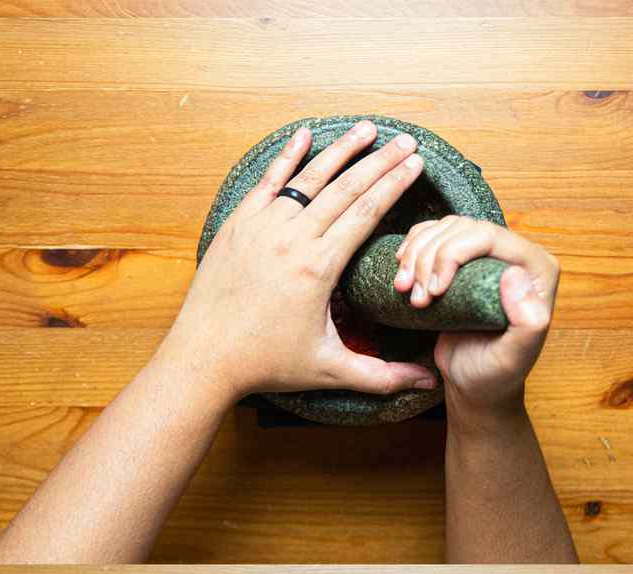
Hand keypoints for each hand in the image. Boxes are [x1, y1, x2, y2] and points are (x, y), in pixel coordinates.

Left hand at [155, 119, 434, 409]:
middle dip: (379, 161)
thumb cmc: (265, 365)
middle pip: (345, 188)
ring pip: (308, 179)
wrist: (204, 358)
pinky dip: (287, 157)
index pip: (366, 212)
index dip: (394, 184)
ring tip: (366, 130)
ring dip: (340, 151)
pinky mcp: (237, 226)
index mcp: (319, 267)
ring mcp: (261, 228)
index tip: (415, 164)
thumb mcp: (328, 369)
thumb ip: (381, 375)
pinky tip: (304, 134)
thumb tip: (428, 383)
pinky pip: (267, 182)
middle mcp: (291, 239)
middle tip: (405, 140)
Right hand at [392, 216, 558, 417]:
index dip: (452, 254)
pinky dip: (411, 250)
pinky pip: (433, 235)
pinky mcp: (461, 261)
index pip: (488, 236)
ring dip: (415, 256)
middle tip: (417, 298)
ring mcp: (485, 256)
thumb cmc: (495, 374)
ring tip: (405, 292)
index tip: (434, 292)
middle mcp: (514, 255)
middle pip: (462, 229)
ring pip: (444, 229)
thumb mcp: (516, 356)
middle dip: (429, 258)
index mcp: (536, 269)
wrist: (473, 383)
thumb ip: (529, 320)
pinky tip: (403, 274)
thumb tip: (514, 274)